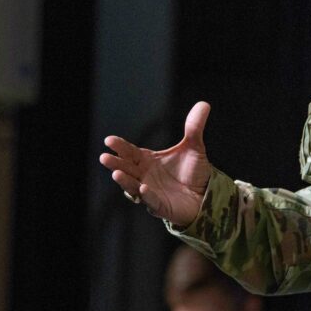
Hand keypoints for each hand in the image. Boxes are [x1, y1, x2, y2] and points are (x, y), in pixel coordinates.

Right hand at [99, 102, 212, 225]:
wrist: (206, 195)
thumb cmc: (193, 172)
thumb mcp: (194, 147)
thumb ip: (194, 127)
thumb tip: (204, 104)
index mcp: (147, 161)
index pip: (130, 152)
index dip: (120, 146)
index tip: (109, 140)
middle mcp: (144, 176)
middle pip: (126, 168)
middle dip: (115, 163)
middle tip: (104, 157)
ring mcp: (150, 192)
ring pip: (132, 186)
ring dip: (124, 181)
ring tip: (116, 173)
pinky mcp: (160, 206)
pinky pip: (151, 201)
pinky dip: (146, 195)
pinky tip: (143, 188)